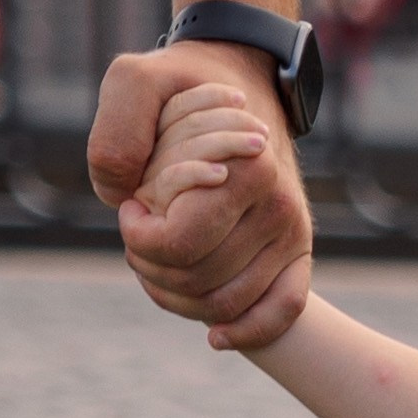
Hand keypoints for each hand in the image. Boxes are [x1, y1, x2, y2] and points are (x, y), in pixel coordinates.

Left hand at [93, 42, 312, 349]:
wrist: (240, 83)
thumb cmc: (181, 87)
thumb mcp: (135, 81)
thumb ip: (119, 128)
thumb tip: (124, 194)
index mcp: (246, 167)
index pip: (180, 245)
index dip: (139, 238)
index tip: (130, 206)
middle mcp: (279, 206)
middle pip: (198, 282)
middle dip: (150, 266)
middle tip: (138, 232)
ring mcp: (293, 234)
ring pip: (226, 305)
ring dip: (177, 296)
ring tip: (159, 258)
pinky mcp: (298, 253)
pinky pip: (282, 311)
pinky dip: (246, 332)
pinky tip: (215, 336)